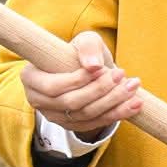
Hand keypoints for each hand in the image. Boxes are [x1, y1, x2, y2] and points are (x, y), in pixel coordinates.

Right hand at [20, 30, 140, 140]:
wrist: (90, 72)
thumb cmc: (83, 53)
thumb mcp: (85, 41)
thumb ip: (88, 47)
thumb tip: (94, 65)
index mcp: (31, 78)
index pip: (53, 86)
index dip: (78, 80)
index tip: (102, 68)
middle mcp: (39, 100)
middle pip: (71, 102)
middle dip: (100, 90)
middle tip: (123, 75)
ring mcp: (55, 116)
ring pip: (86, 114)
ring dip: (113, 102)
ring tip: (133, 87)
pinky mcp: (73, 125)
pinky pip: (96, 123)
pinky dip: (117, 114)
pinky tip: (135, 103)